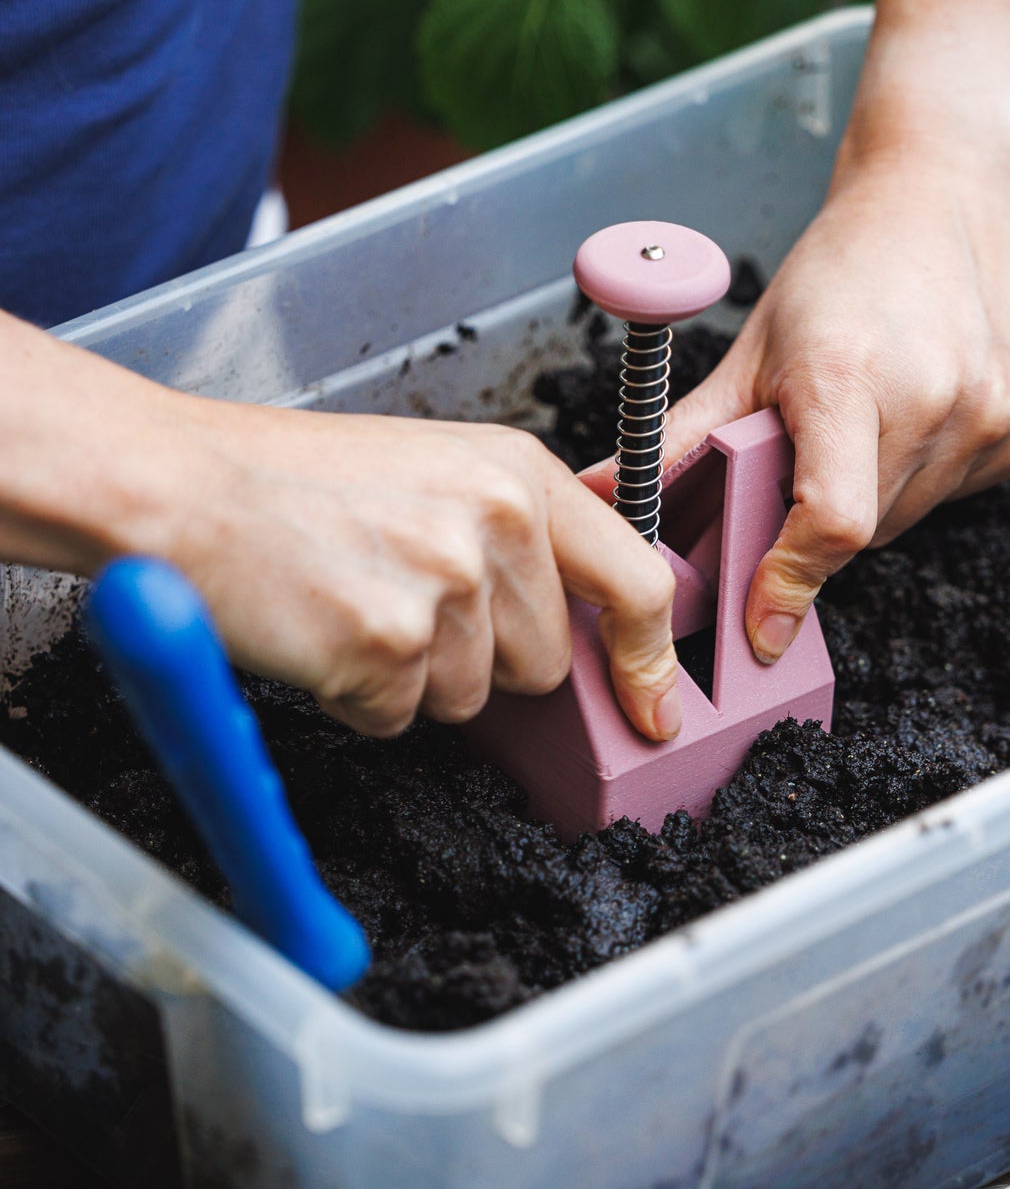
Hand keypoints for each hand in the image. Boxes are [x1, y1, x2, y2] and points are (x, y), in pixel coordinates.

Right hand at [0, 308, 680, 742]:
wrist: (177, 488)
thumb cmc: (289, 482)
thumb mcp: (432, 469)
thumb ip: (512, 533)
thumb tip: (572, 625)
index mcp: (518, 471)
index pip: (634, 580)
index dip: (646, 658)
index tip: (653, 706)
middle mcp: (495, 523)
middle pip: (544, 661)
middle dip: (481, 658)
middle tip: (397, 600)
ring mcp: (444, 586)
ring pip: (470, 697)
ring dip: (411, 678)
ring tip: (347, 605)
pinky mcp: (388, 647)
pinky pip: (399, 718)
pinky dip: (357, 698)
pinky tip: (318, 633)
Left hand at [600, 134, 1009, 662]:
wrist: (953, 192)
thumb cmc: (844, 268)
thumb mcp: (753, 348)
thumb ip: (680, 437)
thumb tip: (600, 497)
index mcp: (851, 378)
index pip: (828, 522)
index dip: (790, 582)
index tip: (760, 627)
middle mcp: (936, 399)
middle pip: (862, 533)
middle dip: (817, 524)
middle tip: (805, 460)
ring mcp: (992, 417)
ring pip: (910, 520)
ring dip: (874, 497)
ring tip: (865, 421)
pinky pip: (958, 494)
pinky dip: (927, 474)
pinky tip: (920, 410)